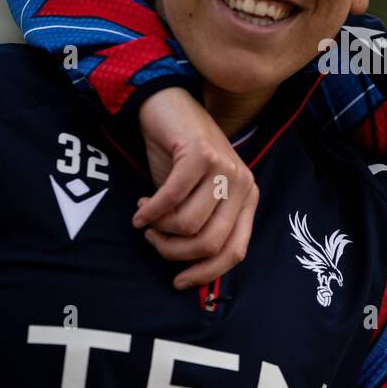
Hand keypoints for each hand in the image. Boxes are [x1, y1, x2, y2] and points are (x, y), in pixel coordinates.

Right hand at [132, 88, 258, 288]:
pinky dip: (150, 210)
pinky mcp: (201, 154)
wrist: (167, 105)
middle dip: (173, 251)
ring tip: (147, 215)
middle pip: (209, 244)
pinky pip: (172, 199)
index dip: (205, 274)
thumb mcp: (196, 197)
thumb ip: (201, 227)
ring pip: (188, 224)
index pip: (234, 252)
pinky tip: (140, 208)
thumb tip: (188, 272)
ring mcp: (225, 167)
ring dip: (159, 228)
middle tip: (153, 239)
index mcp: (247, 199)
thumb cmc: (179, 157)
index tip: (178, 282)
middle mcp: (242, 184)